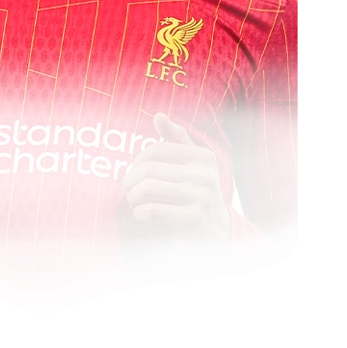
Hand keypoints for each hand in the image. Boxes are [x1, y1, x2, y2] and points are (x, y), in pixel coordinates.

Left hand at [123, 112, 230, 264]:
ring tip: (134, 200)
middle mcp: (203, 174)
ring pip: (147, 189)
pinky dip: (139, 212)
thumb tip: (158, 116)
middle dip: (131, 179)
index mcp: (202, 156)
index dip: (138, 160)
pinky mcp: (192, 219)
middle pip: (148, 170)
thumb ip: (175, 138)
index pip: (156, 150)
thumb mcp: (192, 162)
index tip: (134, 171)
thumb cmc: (197, 192)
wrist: (217, 231)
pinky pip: (152, 211)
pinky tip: (141, 214)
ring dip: (132, 197)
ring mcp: (199, 197)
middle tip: (129, 188)